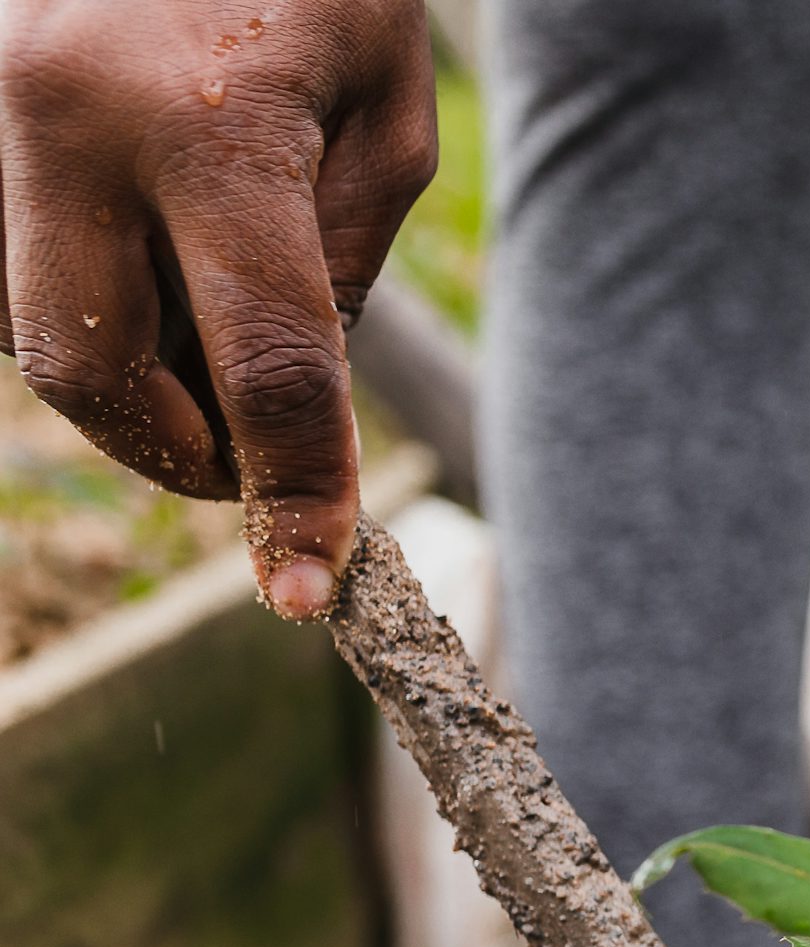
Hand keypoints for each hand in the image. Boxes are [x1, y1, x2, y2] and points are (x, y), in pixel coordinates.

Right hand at [0, 0, 435, 617]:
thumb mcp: (388, 115)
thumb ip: (340, 268)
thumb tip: (287, 410)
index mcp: (204, 126)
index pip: (260, 362)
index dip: (292, 489)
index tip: (308, 584)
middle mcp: (61, 118)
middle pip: (89, 373)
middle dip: (175, 447)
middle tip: (254, 458)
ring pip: (33, 327)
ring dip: (129, 367)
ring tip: (208, 310)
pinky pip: (8, 268)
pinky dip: (86, 301)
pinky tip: (152, 253)